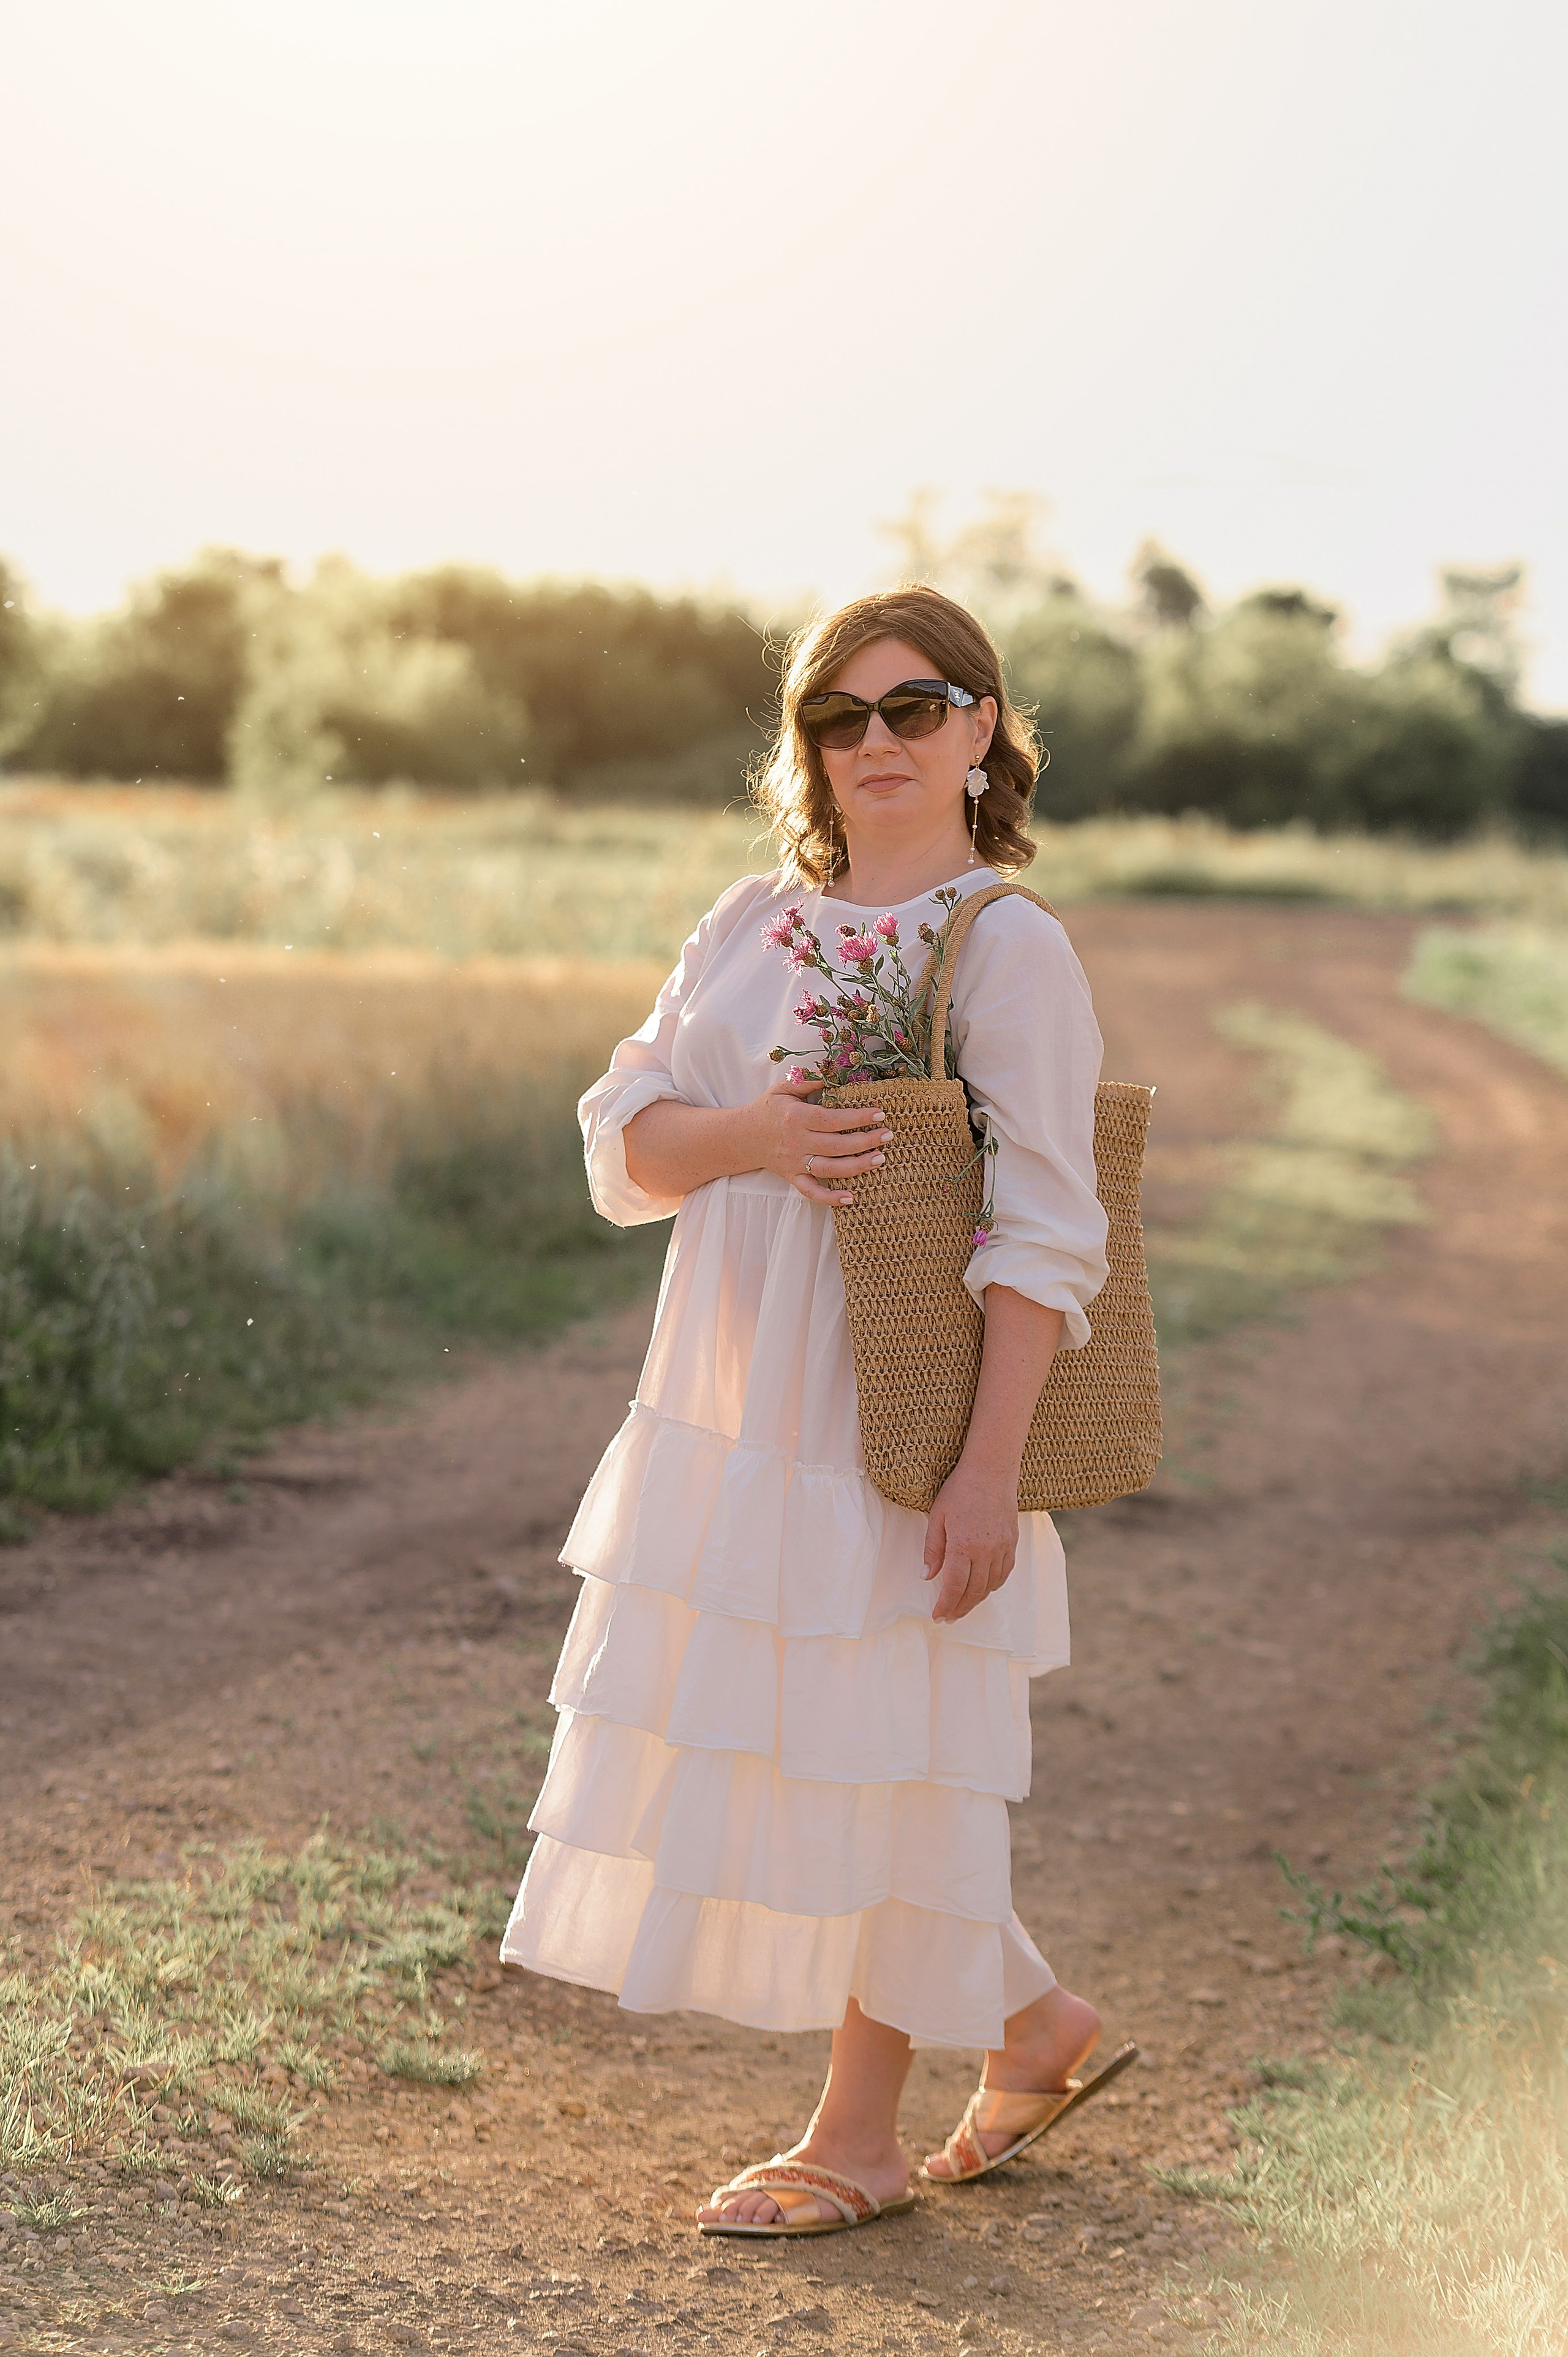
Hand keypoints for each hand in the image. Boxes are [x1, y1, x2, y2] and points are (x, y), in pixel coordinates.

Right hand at [749, 1077, 893, 1206]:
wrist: (742, 1136)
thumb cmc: (768, 1109)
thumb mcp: (784, 1088)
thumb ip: (809, 1080)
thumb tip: (835, 1072)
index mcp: (796, 1117)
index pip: (832, 1119)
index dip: (857, 1117)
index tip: (879, 1114)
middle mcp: (796, 1142)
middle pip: (836, 1145)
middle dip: (865, 1141)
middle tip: (887, 1135)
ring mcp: (795, 1163)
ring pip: (830, 1169)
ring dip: (857, 1166)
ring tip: (880, 1159)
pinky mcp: (793, 1178)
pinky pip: (812, 1192)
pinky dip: (830, 1198)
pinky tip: (851, 1198)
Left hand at [922, 1455, 1018, 1623]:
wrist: (991, 1471)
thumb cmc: (959, 1490)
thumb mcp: (937, 1517)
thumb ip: (933, 1549)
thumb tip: (926, 1576)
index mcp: (963, 1545)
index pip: (954, 1586)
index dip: (946, 1605)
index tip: (938, 1616)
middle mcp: (985, 1551)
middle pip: (974, 1591)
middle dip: (960, 1608)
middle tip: (949, 1617)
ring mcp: (1002, 1547)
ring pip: (990, 1585)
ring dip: (976, 1600)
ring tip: (963, 1606)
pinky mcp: (1012, 1542)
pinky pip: (1005, 1572)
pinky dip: (993, 1585)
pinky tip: (983, 1588)